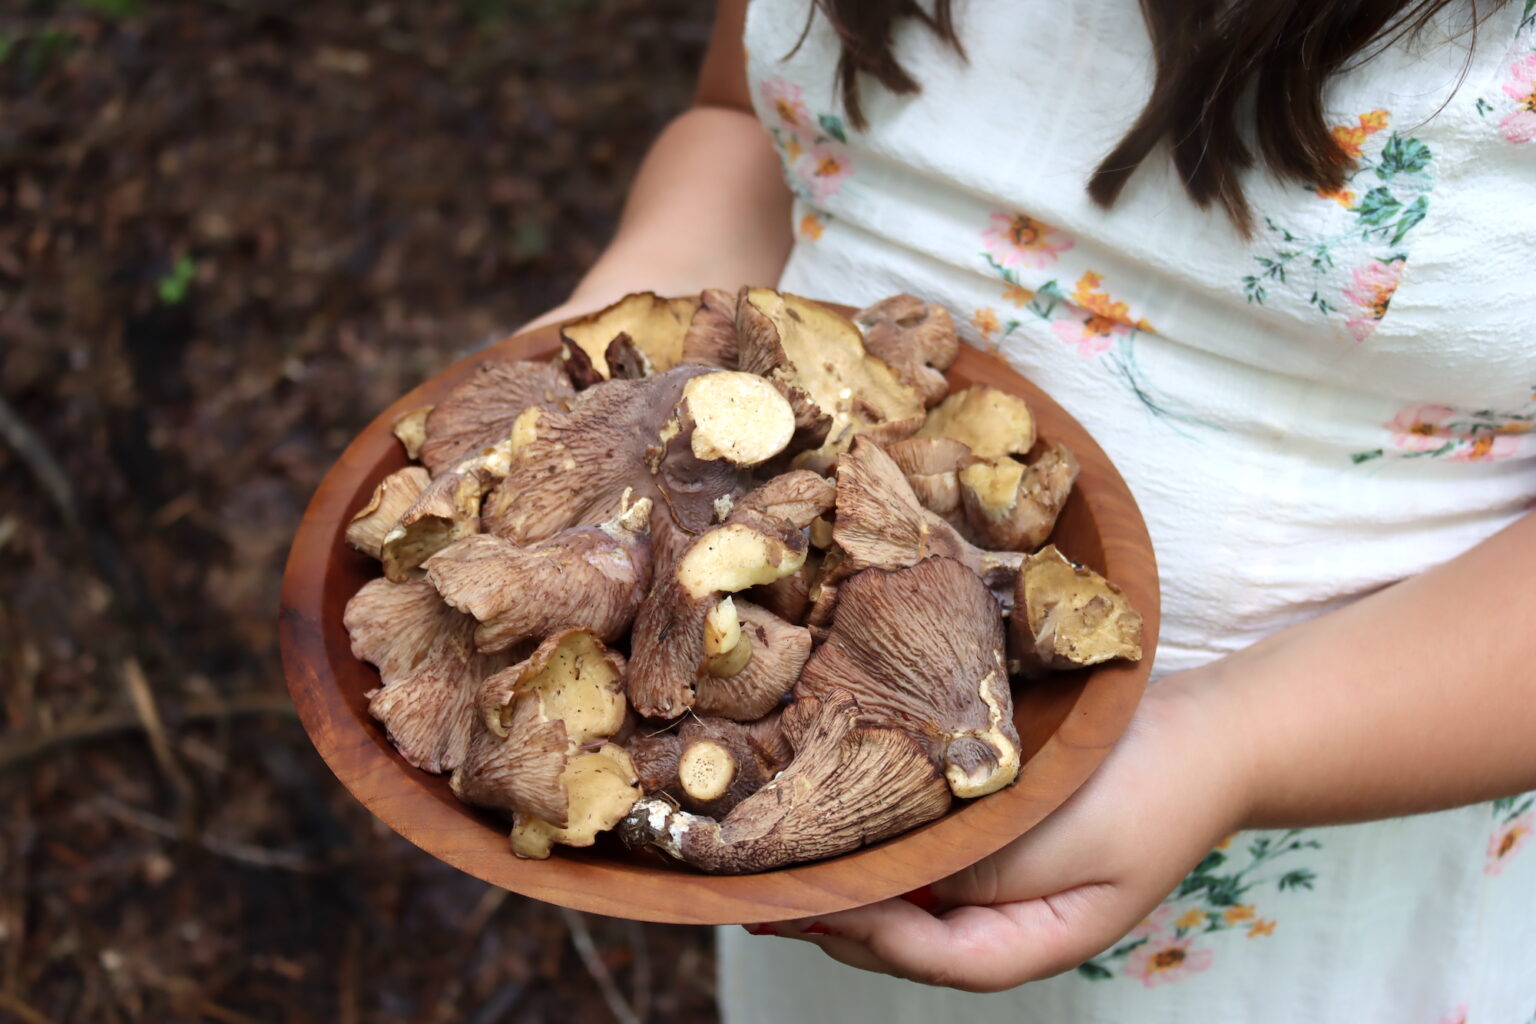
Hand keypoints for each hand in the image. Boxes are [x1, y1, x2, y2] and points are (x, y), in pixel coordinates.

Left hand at [748, 674, 1250, 991]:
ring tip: (780, 851)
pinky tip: (841, 808)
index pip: (917, 954)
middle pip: (896, 936)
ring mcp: (996, 884)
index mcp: (1022, 946)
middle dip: (828, 911)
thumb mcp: (1062, 838)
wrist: (1209, 734)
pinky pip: (923, 852)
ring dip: (846, 874)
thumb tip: (883, 877)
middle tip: (755, 881)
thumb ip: (979, 869)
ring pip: (903, 896)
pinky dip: (880, 838)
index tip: (792, 890)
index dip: (850, 925)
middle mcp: (1000, 926)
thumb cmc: (1147, 791)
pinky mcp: (992, 839)